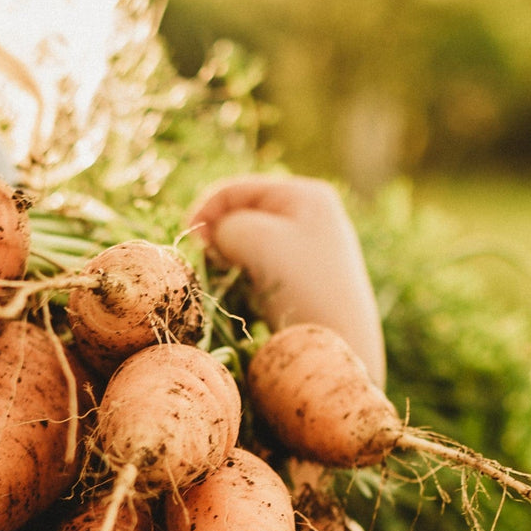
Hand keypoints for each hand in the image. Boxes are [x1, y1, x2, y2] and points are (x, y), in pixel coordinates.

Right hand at [187, 173, 385, 385]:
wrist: (342, 340)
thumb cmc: (303, 284)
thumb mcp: (257, 239)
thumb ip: (226, 225)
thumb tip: (214, 235)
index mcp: (303, 195)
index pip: (235, 190)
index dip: (204, 211)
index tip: (188, 243)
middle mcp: (307, 215)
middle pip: (241, 215)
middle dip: (217, 237)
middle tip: (206, 262)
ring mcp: (306, 247)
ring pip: (247, 244)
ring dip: (228, 259)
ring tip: (224, 279)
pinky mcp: (300, 278)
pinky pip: (258, 267)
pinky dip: (242, 276)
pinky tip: (243, 292)